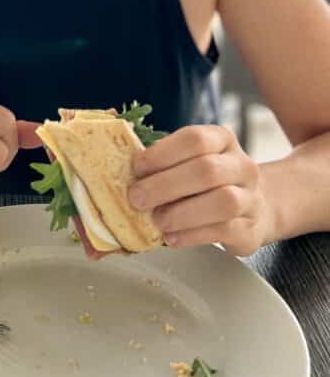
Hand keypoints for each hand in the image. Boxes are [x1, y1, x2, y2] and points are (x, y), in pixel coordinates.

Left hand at [128, 125, 273, 256]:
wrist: (252, 209)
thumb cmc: (207, 183)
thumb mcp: (190, 162)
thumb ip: (164, 163)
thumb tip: (124, 172)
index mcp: (221, 140)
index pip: (194, 139)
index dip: (162, 153)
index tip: (137, 167)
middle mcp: (241, 165)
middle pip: (207, 170)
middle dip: (165, 185)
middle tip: (137, 198)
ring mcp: (250, 197)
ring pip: (223, 201)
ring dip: (182, 213)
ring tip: (158, 220)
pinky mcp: (249, 228)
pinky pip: (223, 231)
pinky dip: (192, 235)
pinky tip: (172, 237)